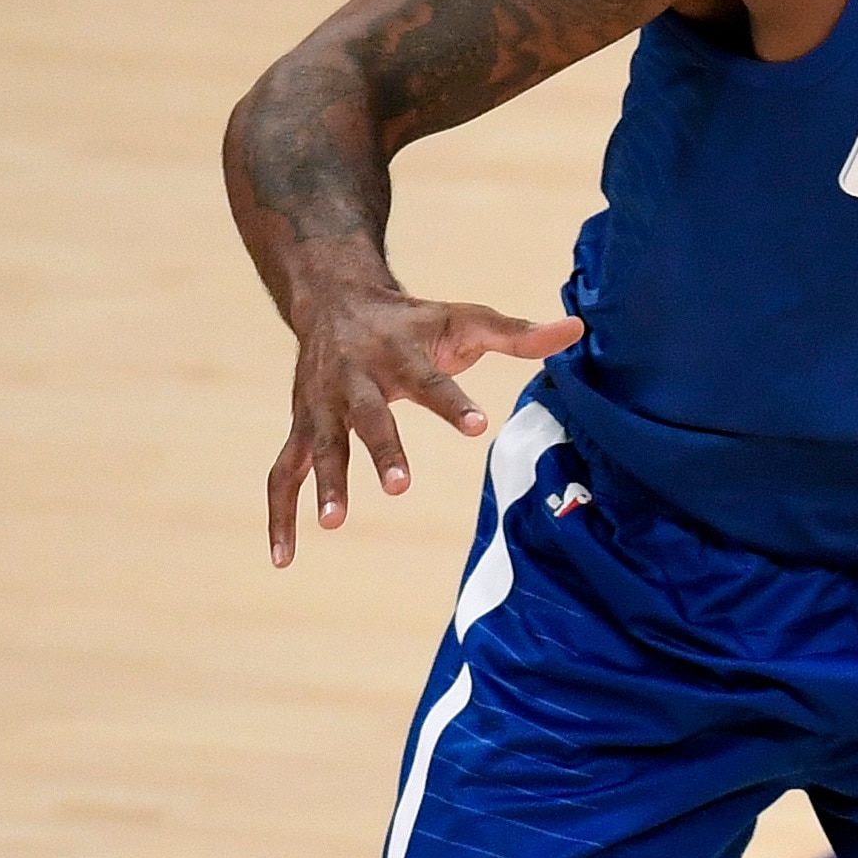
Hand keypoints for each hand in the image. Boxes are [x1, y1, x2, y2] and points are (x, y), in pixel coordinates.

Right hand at [267, 282, 580, 562]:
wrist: (335, 298)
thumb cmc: (413, 320)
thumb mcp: (465, 319)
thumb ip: (518, 334)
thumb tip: (577, 329)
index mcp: (400, 353)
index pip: (430, 380)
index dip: (453, 402)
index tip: (478, 424)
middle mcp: (355, 379)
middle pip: (367, 416)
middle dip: (382, 449)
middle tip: (400, 486)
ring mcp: (322, 406)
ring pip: (321, 446)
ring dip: (326, 483)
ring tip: (335, 523)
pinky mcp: (302, 427)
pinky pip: (283, 473)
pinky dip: (280, 514)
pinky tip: (285, 558)